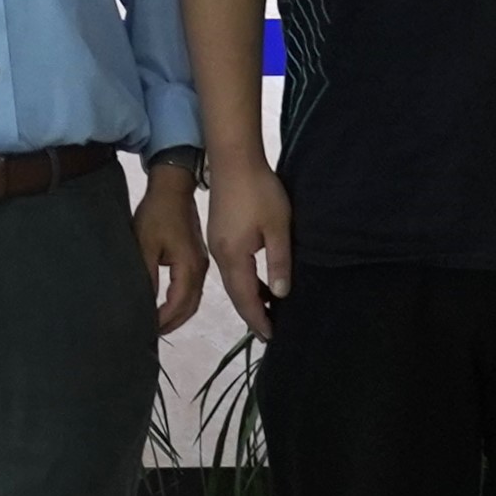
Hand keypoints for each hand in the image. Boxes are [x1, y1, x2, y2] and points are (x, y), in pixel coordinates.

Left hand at [137, 167, 210, 335]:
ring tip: (157, 323)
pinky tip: (167, 305)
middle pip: (190, 307)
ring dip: (177, 314)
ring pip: (193, 300)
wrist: (173, 188)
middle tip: (151, 332)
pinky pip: (193, 289)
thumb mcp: (145, 245)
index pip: (178, 305)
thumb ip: (146, 277)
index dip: (163, 320)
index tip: (146, 329)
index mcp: (189, 267)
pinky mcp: (198, 259)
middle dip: (172, 323)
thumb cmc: (156, 214)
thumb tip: (144, 304)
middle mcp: (200, 270)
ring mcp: (202, 265)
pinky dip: (181, 302)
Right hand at [202, 151, 298, 338]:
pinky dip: (244, 281)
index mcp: (233, 256)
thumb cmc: (259, 191)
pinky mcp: (218, 234)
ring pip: (232, 281)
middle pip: (235, 293)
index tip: (271, 337)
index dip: (258, 319)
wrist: (233, 158)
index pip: (245, 298)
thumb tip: (280, 295)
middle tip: (268, 331)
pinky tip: (257, 281)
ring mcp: (216, 244)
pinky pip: (231, 267)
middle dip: (251, 313)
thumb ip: (279, 262)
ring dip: (248, 297)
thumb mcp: (277, 227)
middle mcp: (219, 255)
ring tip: (266, 310)